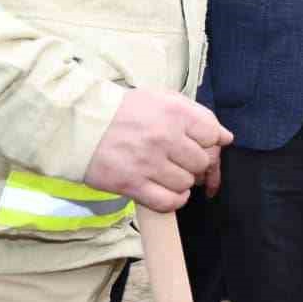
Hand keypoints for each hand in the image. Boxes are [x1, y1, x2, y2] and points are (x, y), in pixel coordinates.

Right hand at [84, 89, 233, 212]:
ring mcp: (148, 163)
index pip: (213, 135)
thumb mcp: (162, 100)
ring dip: (180, 181)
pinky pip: (169, 202)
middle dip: (193, 163)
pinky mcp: (131, 184)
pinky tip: (165, 190)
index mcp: (174, 112)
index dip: (207, 143)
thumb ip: (198, 115)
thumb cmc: (123, 112)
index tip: (194, 143)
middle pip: (202, 162)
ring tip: (163, 171)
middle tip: (177, 159)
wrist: (77, 124)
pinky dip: (172, 200)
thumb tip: (226, 137)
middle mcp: (164, 137)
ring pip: (186, 183)